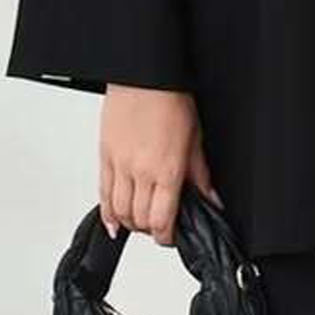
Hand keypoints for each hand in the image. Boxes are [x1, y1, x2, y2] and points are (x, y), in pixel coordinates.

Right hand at [100, 87, 222, 247]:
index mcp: (166, 170)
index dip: (166, 236)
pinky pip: (102, 193)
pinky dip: (108, 212)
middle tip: (159, 226)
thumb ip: (201, 175)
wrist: (144, 77)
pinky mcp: (104, 156)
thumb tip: (212, 200)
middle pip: (139, 219)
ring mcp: (119, 165)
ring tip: (140, 222)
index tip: (171, 236)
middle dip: (150, 229)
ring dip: (130, 223)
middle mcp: (140, 172)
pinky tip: (114, 220)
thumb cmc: (171, 100)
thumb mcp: (196, 139)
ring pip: (119, 211)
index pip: (162, 219)